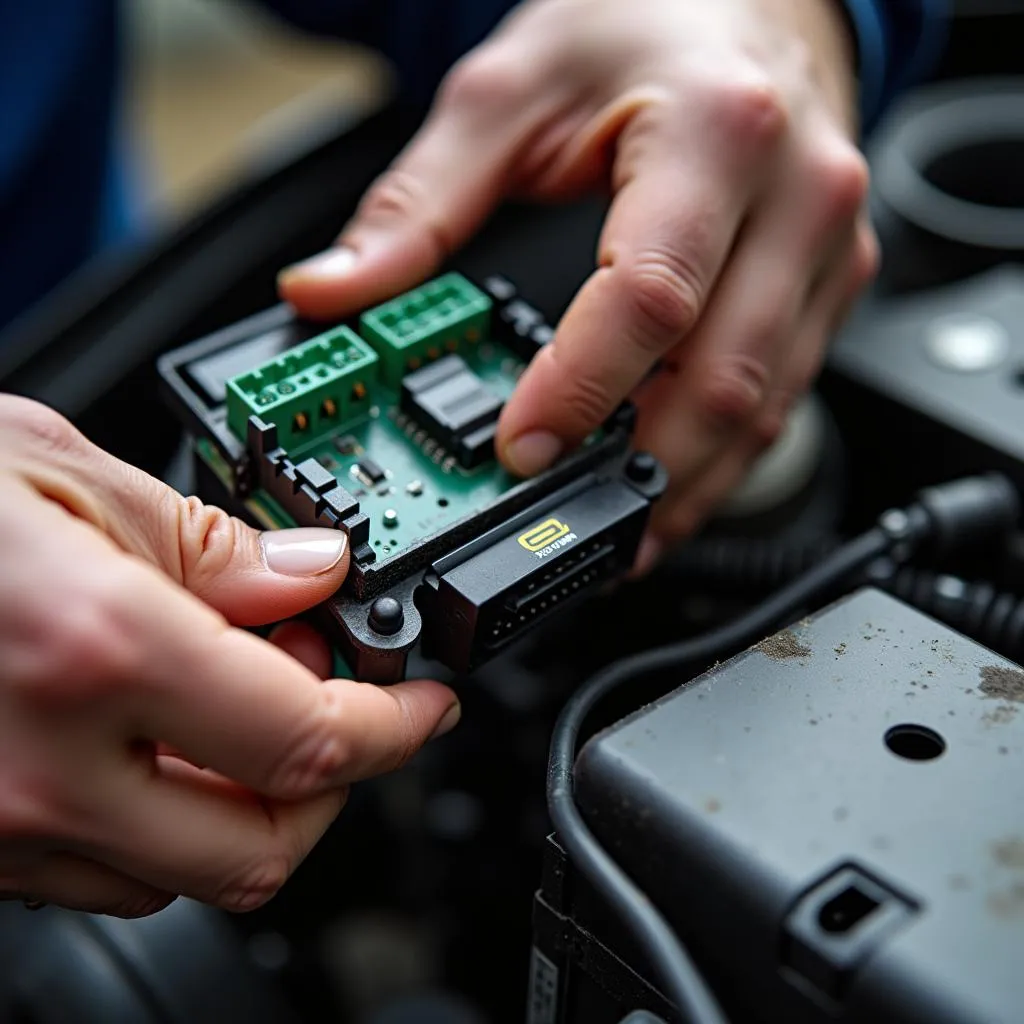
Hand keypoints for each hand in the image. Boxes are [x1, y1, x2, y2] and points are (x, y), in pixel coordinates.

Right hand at [0, 397, 458, 916]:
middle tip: (339, 702)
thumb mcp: (60, 474)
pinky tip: (151, 739)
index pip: (308, 739)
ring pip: (182, 870)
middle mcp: (38, 770)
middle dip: (327, 783)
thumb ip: (206, 542)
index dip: (392, 727)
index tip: (420, 704)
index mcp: (90, 654)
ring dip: (243, 798)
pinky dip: (159, 815)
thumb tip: (311, 576)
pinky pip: (98, 869)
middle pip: (262, 845)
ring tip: (238, 705)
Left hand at [279, 0, 878, 566]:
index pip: (648, 298)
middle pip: (721, 380)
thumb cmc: (646, 23)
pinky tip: (670, 480)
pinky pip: (782, 392)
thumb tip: (332, 291)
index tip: (518, 448)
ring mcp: (827, 249)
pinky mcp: (830, 283)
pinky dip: (722, 453)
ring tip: (617, 529)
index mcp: (716, 136)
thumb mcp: (510, 91)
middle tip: (562, 519)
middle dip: (639, 470)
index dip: (579, 390)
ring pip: (764, 408)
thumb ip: (417, 203)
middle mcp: (797, 200)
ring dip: (685, 484)